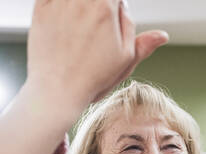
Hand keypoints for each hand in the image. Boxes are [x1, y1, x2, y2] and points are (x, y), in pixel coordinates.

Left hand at [27, 0, 168, 111]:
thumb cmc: (94, 78)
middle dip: (101, 9)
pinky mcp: (40, 8)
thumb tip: (162, 35)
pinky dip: (61, 5)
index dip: (117, 9)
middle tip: (100, 31)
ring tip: (83, 31)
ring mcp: (58, 2)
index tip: (114, 23)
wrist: (56, 90)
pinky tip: (66, 24)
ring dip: (83, 8)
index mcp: (105, 7)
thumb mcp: (126, 60)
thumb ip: (142, 41)